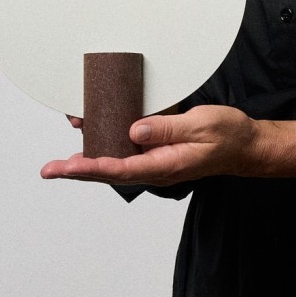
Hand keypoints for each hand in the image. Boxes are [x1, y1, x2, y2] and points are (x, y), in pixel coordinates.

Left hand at [41, 105, 259, 185]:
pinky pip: (128, 152)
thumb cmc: (228, 136)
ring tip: (61, 157)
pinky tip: (93, 137)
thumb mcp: (201, 125)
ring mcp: (156, 161)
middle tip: (50, 169)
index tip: (69, 166)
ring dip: (88, 158)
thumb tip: (134, 130)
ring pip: (116, 161)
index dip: (92, 167)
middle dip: (78, 170)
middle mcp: (156, 166)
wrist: (246, 145)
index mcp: (165, 165)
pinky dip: (107, 145)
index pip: (121, 169)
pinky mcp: (158, 151)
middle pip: (110, 171)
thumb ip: (167, 129)